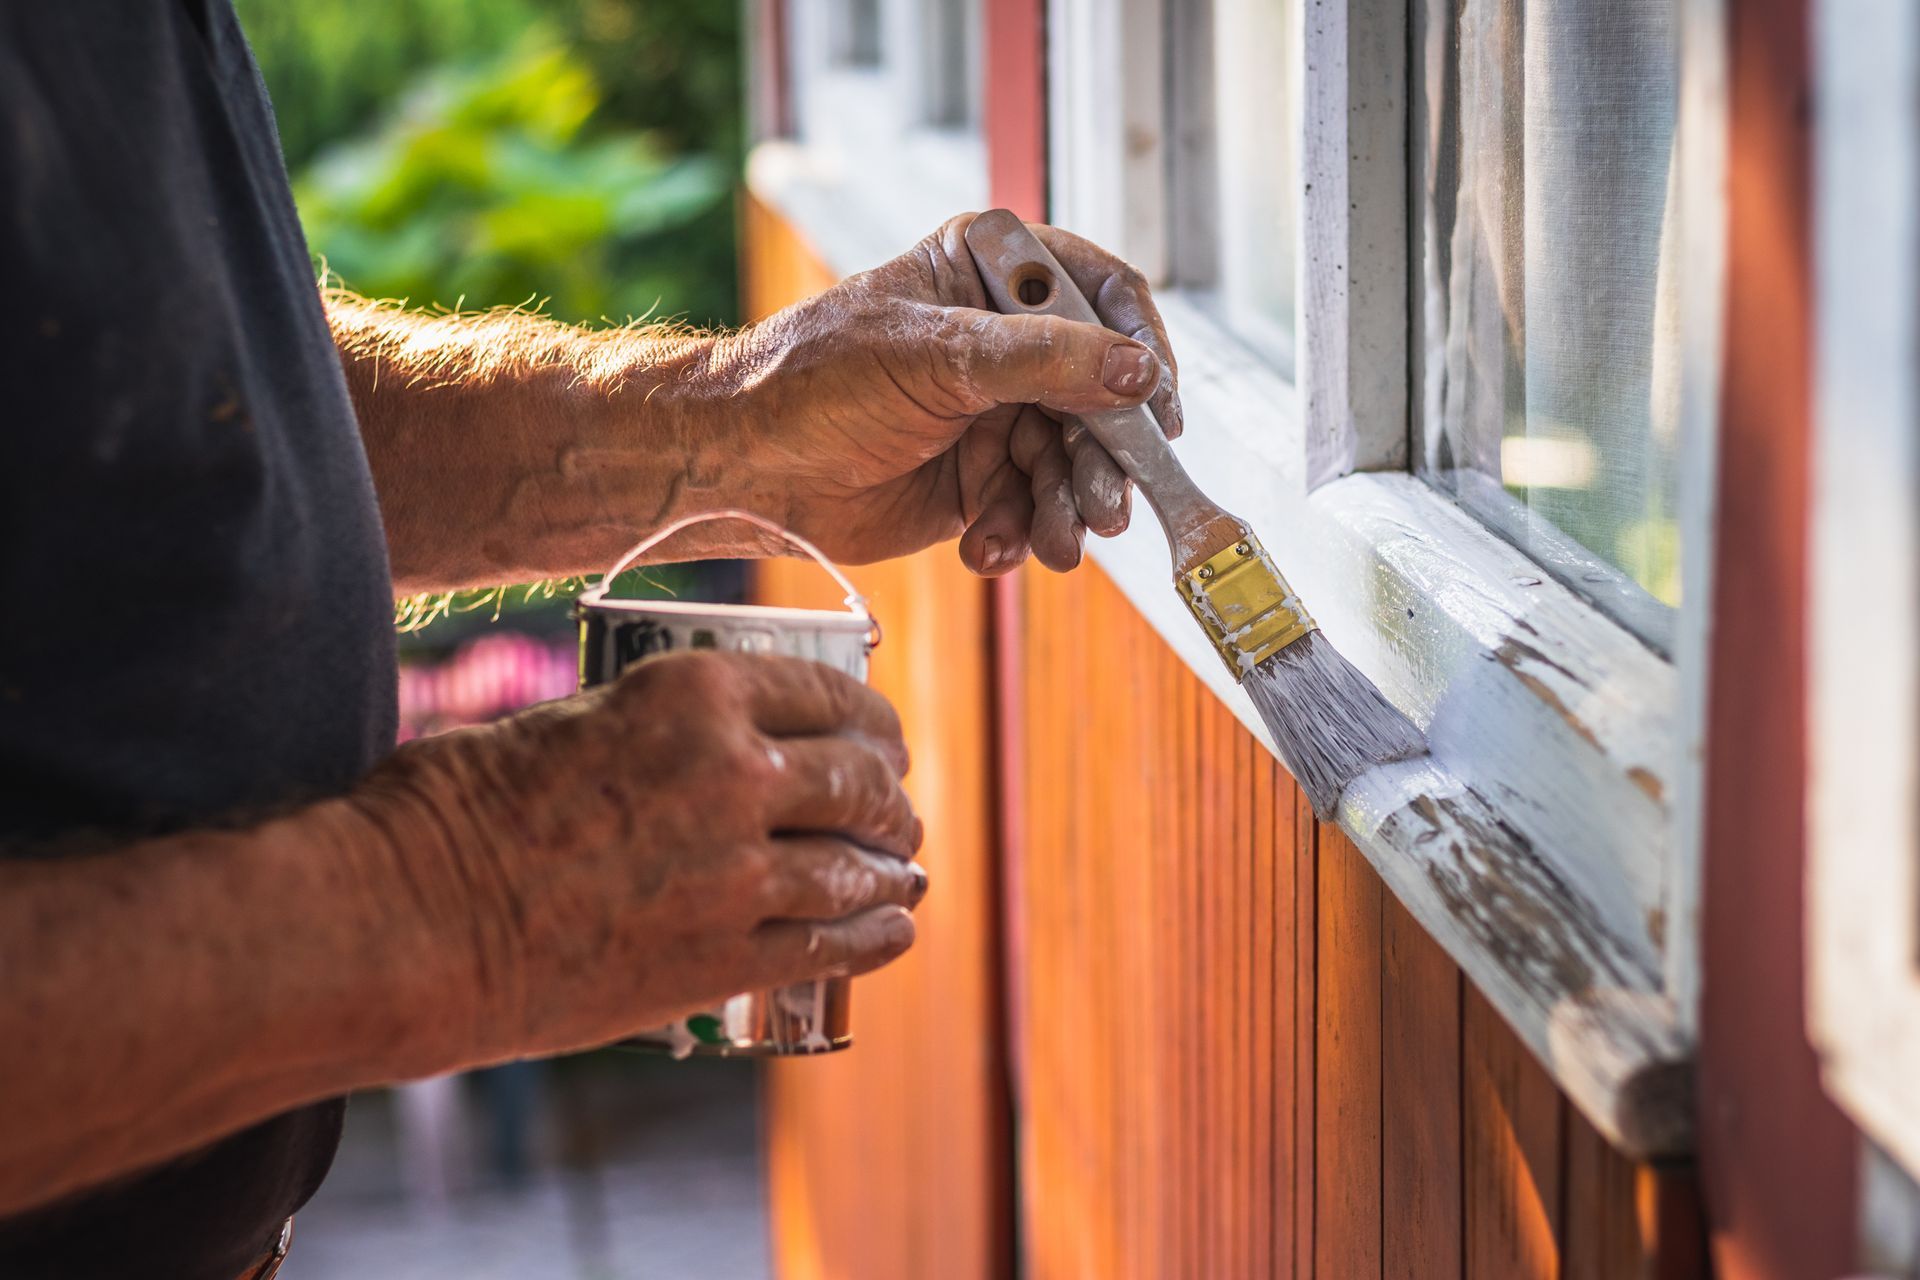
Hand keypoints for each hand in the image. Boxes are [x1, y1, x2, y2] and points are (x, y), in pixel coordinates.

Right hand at [346, 650, 923, 1062]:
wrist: (411, 923)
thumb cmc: (456, 809)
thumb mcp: (572, 720)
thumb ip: (655, 727)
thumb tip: (701, 743)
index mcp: (697, 696)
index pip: (827, 694)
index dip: (871, 720)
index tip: (881, 737)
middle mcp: (736, 774)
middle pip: (857, 780)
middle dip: (888, 795)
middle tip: (895, 807)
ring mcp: (737, 875)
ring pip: (856, 866)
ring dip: (890, 866)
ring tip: (901, 870)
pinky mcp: (722, 960)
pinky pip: (831, 944)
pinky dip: (876, 935)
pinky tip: (896, 927)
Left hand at [709, 213, 1181, 573]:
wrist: (744, 467)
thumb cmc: (814, 381)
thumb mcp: (937, 356)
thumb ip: (1044, 362)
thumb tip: (1137, 371)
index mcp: (991, 276)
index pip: (1102, 296)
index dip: (1141, 350)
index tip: (1156, 409)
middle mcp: (1004, 342)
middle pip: (1100, 395)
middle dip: (1103, 458)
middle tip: (1106, 507)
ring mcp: (994, 413)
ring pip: (1070, 464)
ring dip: (1066, 509)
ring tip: (1053, 545)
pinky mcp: (978, 480)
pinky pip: (1030, 509)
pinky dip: (1019, 535)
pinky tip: (988, 550)